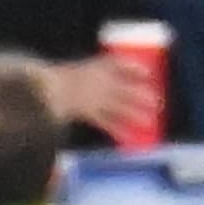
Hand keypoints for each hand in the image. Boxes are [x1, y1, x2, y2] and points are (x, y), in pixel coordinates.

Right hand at [41, 50, 158, 137]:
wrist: (45, 89)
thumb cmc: (52, 78)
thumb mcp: (72, 72)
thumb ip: (86, 77)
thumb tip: (99, 84)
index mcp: (96, 67)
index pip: (121, 65)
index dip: (136, 69)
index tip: (149, 73)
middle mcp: (101, 82)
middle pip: (127, 89)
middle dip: (143, 96)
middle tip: (158, 102)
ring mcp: (97, 98)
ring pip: (121, 106)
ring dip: (136, 113)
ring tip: (150, 121)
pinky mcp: (91, 114)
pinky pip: (107, 123)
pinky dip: (118, 131)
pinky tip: (128, 139)